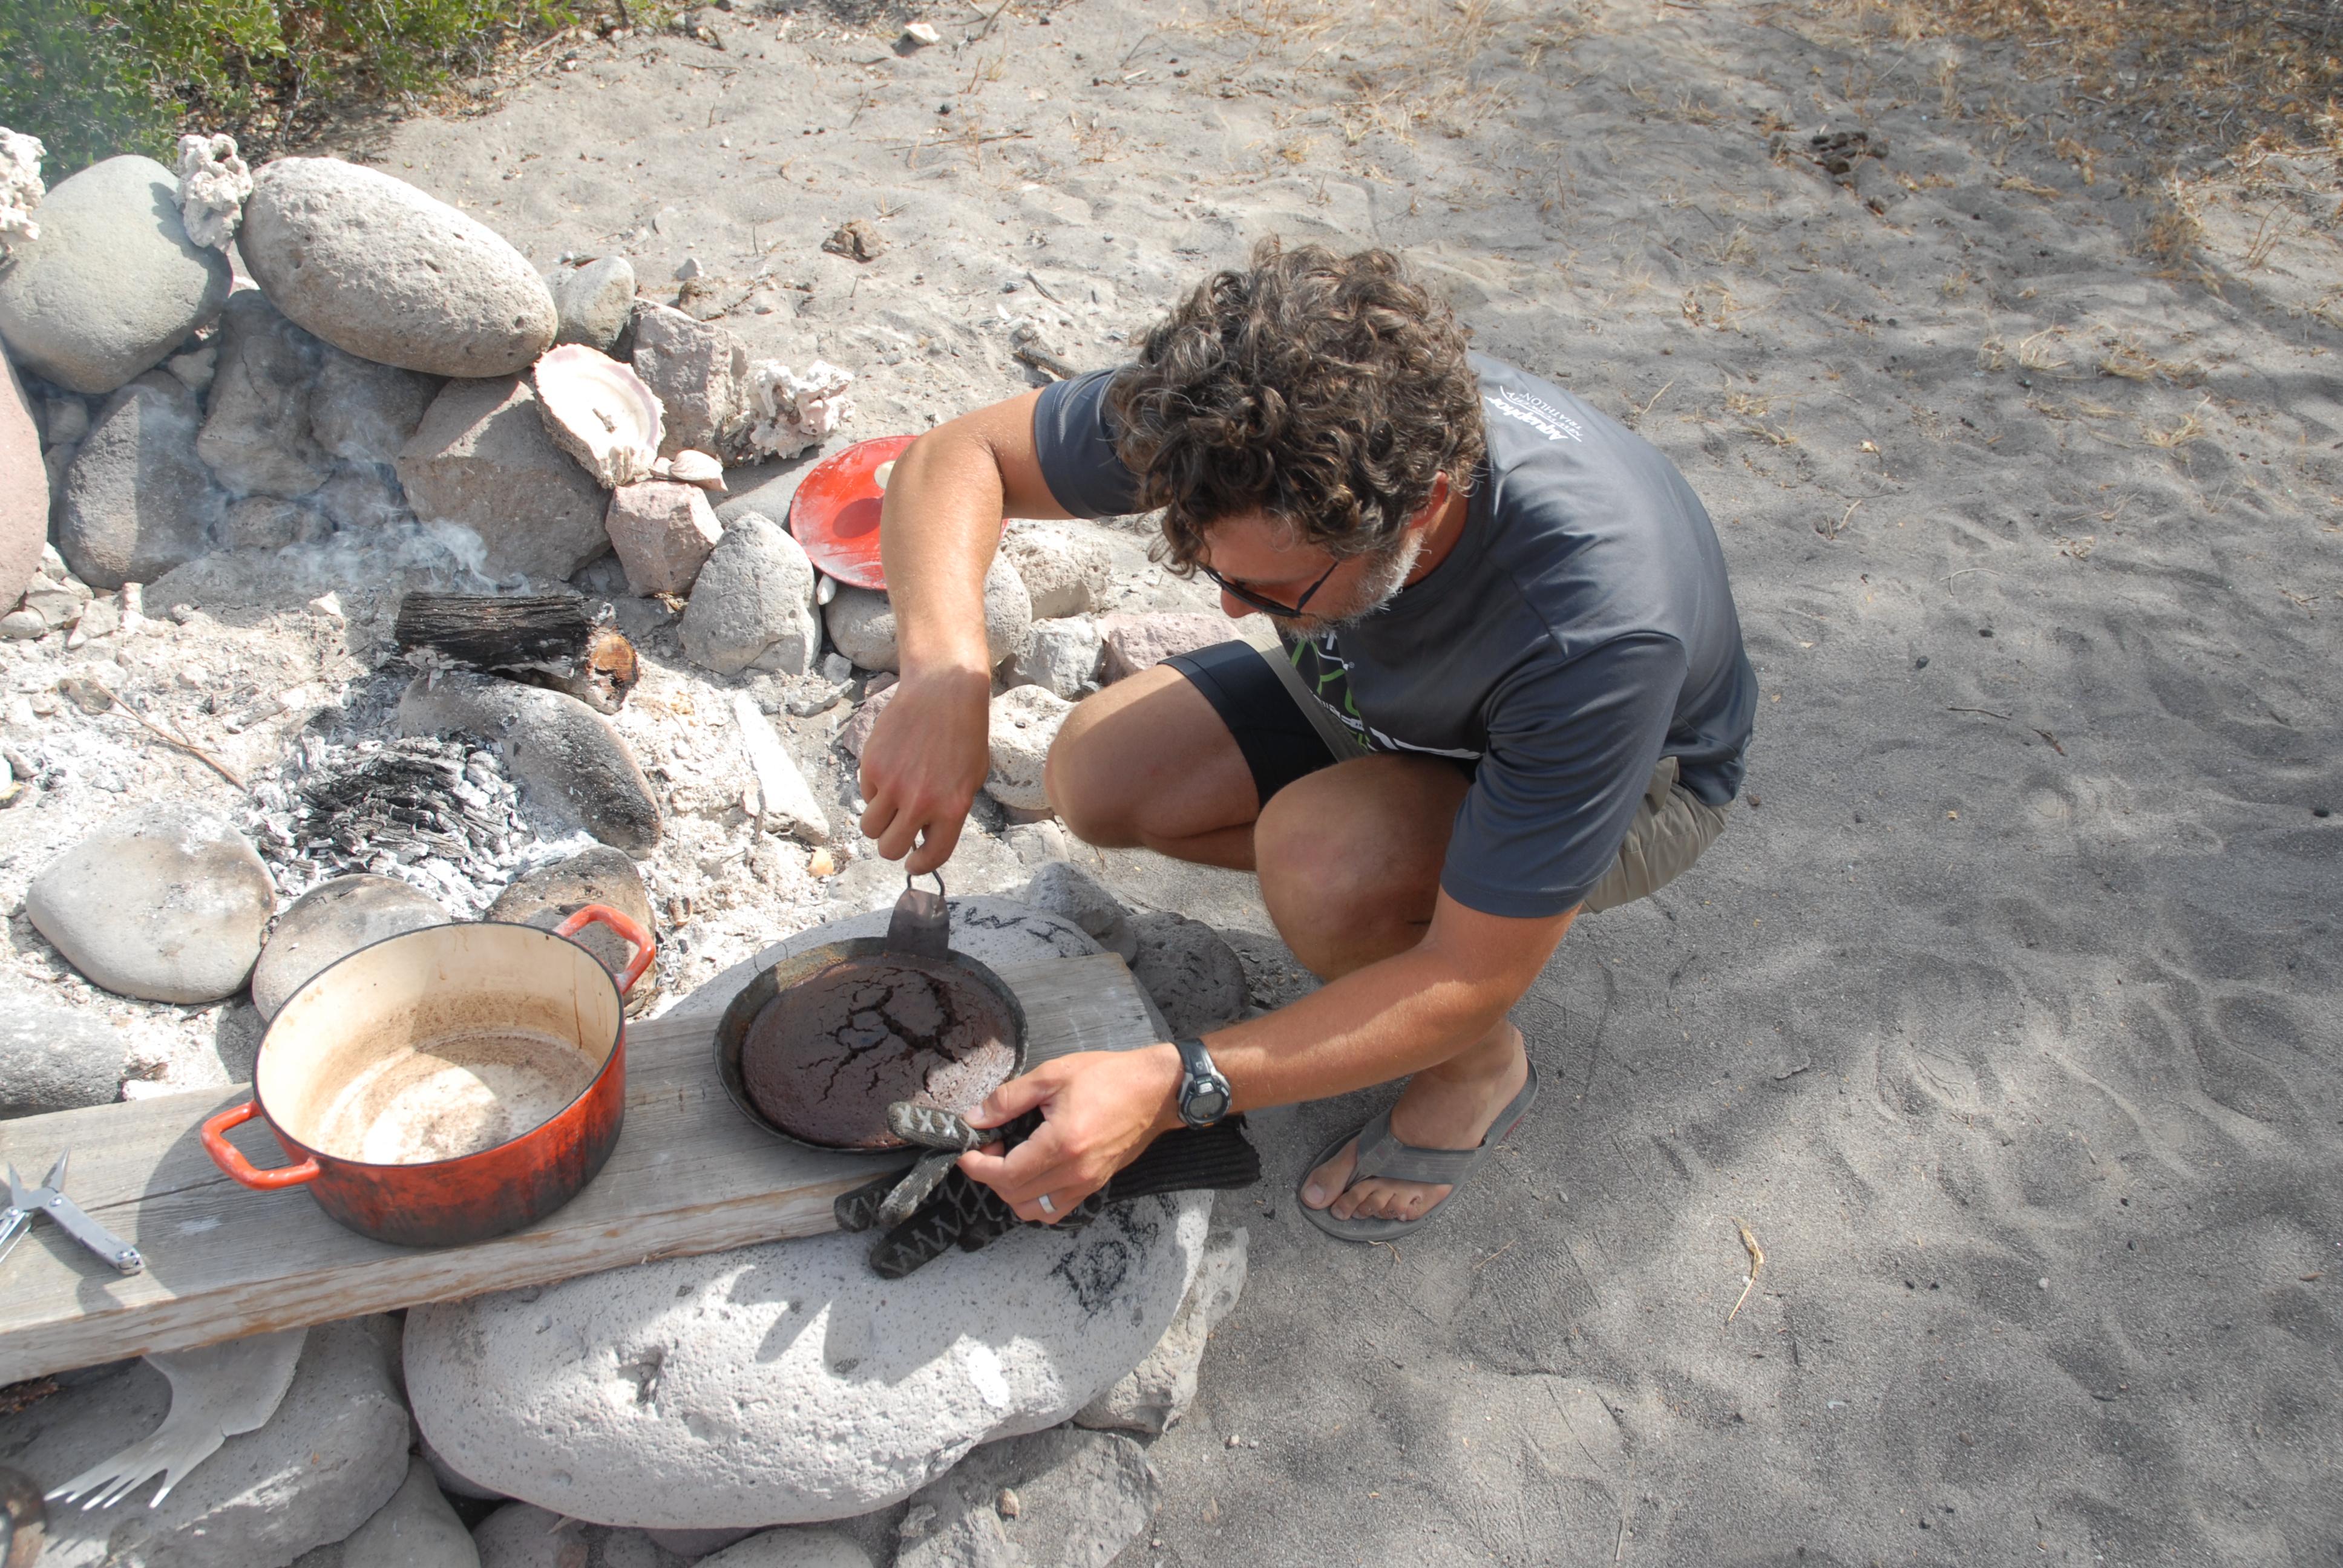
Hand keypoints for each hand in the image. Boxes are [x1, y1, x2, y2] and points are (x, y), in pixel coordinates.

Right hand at [856, 666, 992, 874]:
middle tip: (899, 831)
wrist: (943, 691)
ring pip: (870, 829)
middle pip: (890, 849)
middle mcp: (920, 801)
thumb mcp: (971, 778)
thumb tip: (925, 837)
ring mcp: (892, 784)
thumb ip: (950, 811)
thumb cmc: (963, 734)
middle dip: (893, 846)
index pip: (931, 857)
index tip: (914, 862)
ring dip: (879, 823)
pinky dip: (874, 791)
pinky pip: (865, 795)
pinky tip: (891, 769)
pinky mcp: (872, 766)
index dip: (920, 864)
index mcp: (952, 808)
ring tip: (891, 804)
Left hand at [957, 1044, 1183, 1221]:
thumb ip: (1009, 1099)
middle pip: (1015, 1196)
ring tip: (1011, 1159)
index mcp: (1062, 1143)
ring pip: (1034, 1211)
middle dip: (991, 1176)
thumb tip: (976, 1118)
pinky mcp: (1096, 1185)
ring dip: (1012, 1191)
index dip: (978, 1167)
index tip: (967, 1152)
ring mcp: (1087, 1183)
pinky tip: (1034, 1172)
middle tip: (990, 1146)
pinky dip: (1037, 1200)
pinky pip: (1056, 1210)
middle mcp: (1075, 1172)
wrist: (1157, 1090)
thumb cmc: (1110, 1077)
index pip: (1006, 1175)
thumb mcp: (1053, 1075)